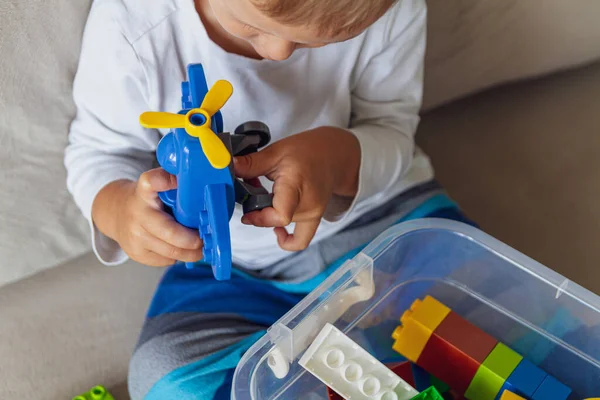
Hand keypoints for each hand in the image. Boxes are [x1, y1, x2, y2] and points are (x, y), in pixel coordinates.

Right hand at [92, 169, 203, 265]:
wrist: (116, 213)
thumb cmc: (146, 200)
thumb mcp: (156, 185)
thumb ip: (173, 181)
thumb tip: (200, 181)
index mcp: (145, 191)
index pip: (152, 181)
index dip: (166, 181)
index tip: (181, 182)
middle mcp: (138, 214)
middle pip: (171, 232)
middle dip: (193, 240)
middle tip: (206, 239)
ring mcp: (135, 236)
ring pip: (171, 252)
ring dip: (191, 253)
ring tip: (201, 248)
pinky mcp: (136, 254)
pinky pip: (166, 260)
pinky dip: (178, 257)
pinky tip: (182, 250)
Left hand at [234, 127, 360, 250]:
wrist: (334, 156)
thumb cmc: (307, 151)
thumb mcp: (277, 152)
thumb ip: (251, 163)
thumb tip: (227, 166)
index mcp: (297, 186)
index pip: (281, 215)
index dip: (259, 217)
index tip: (246, 210)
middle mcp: (308, 205)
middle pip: (277, 220)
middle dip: (257, 210)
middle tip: (251, 190)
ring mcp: (313, 215)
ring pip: (283, 225)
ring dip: (268, 215)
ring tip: (264, 194)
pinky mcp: (314, 219)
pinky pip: (301, 240)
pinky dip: (286, 241)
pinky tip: (277, 232)